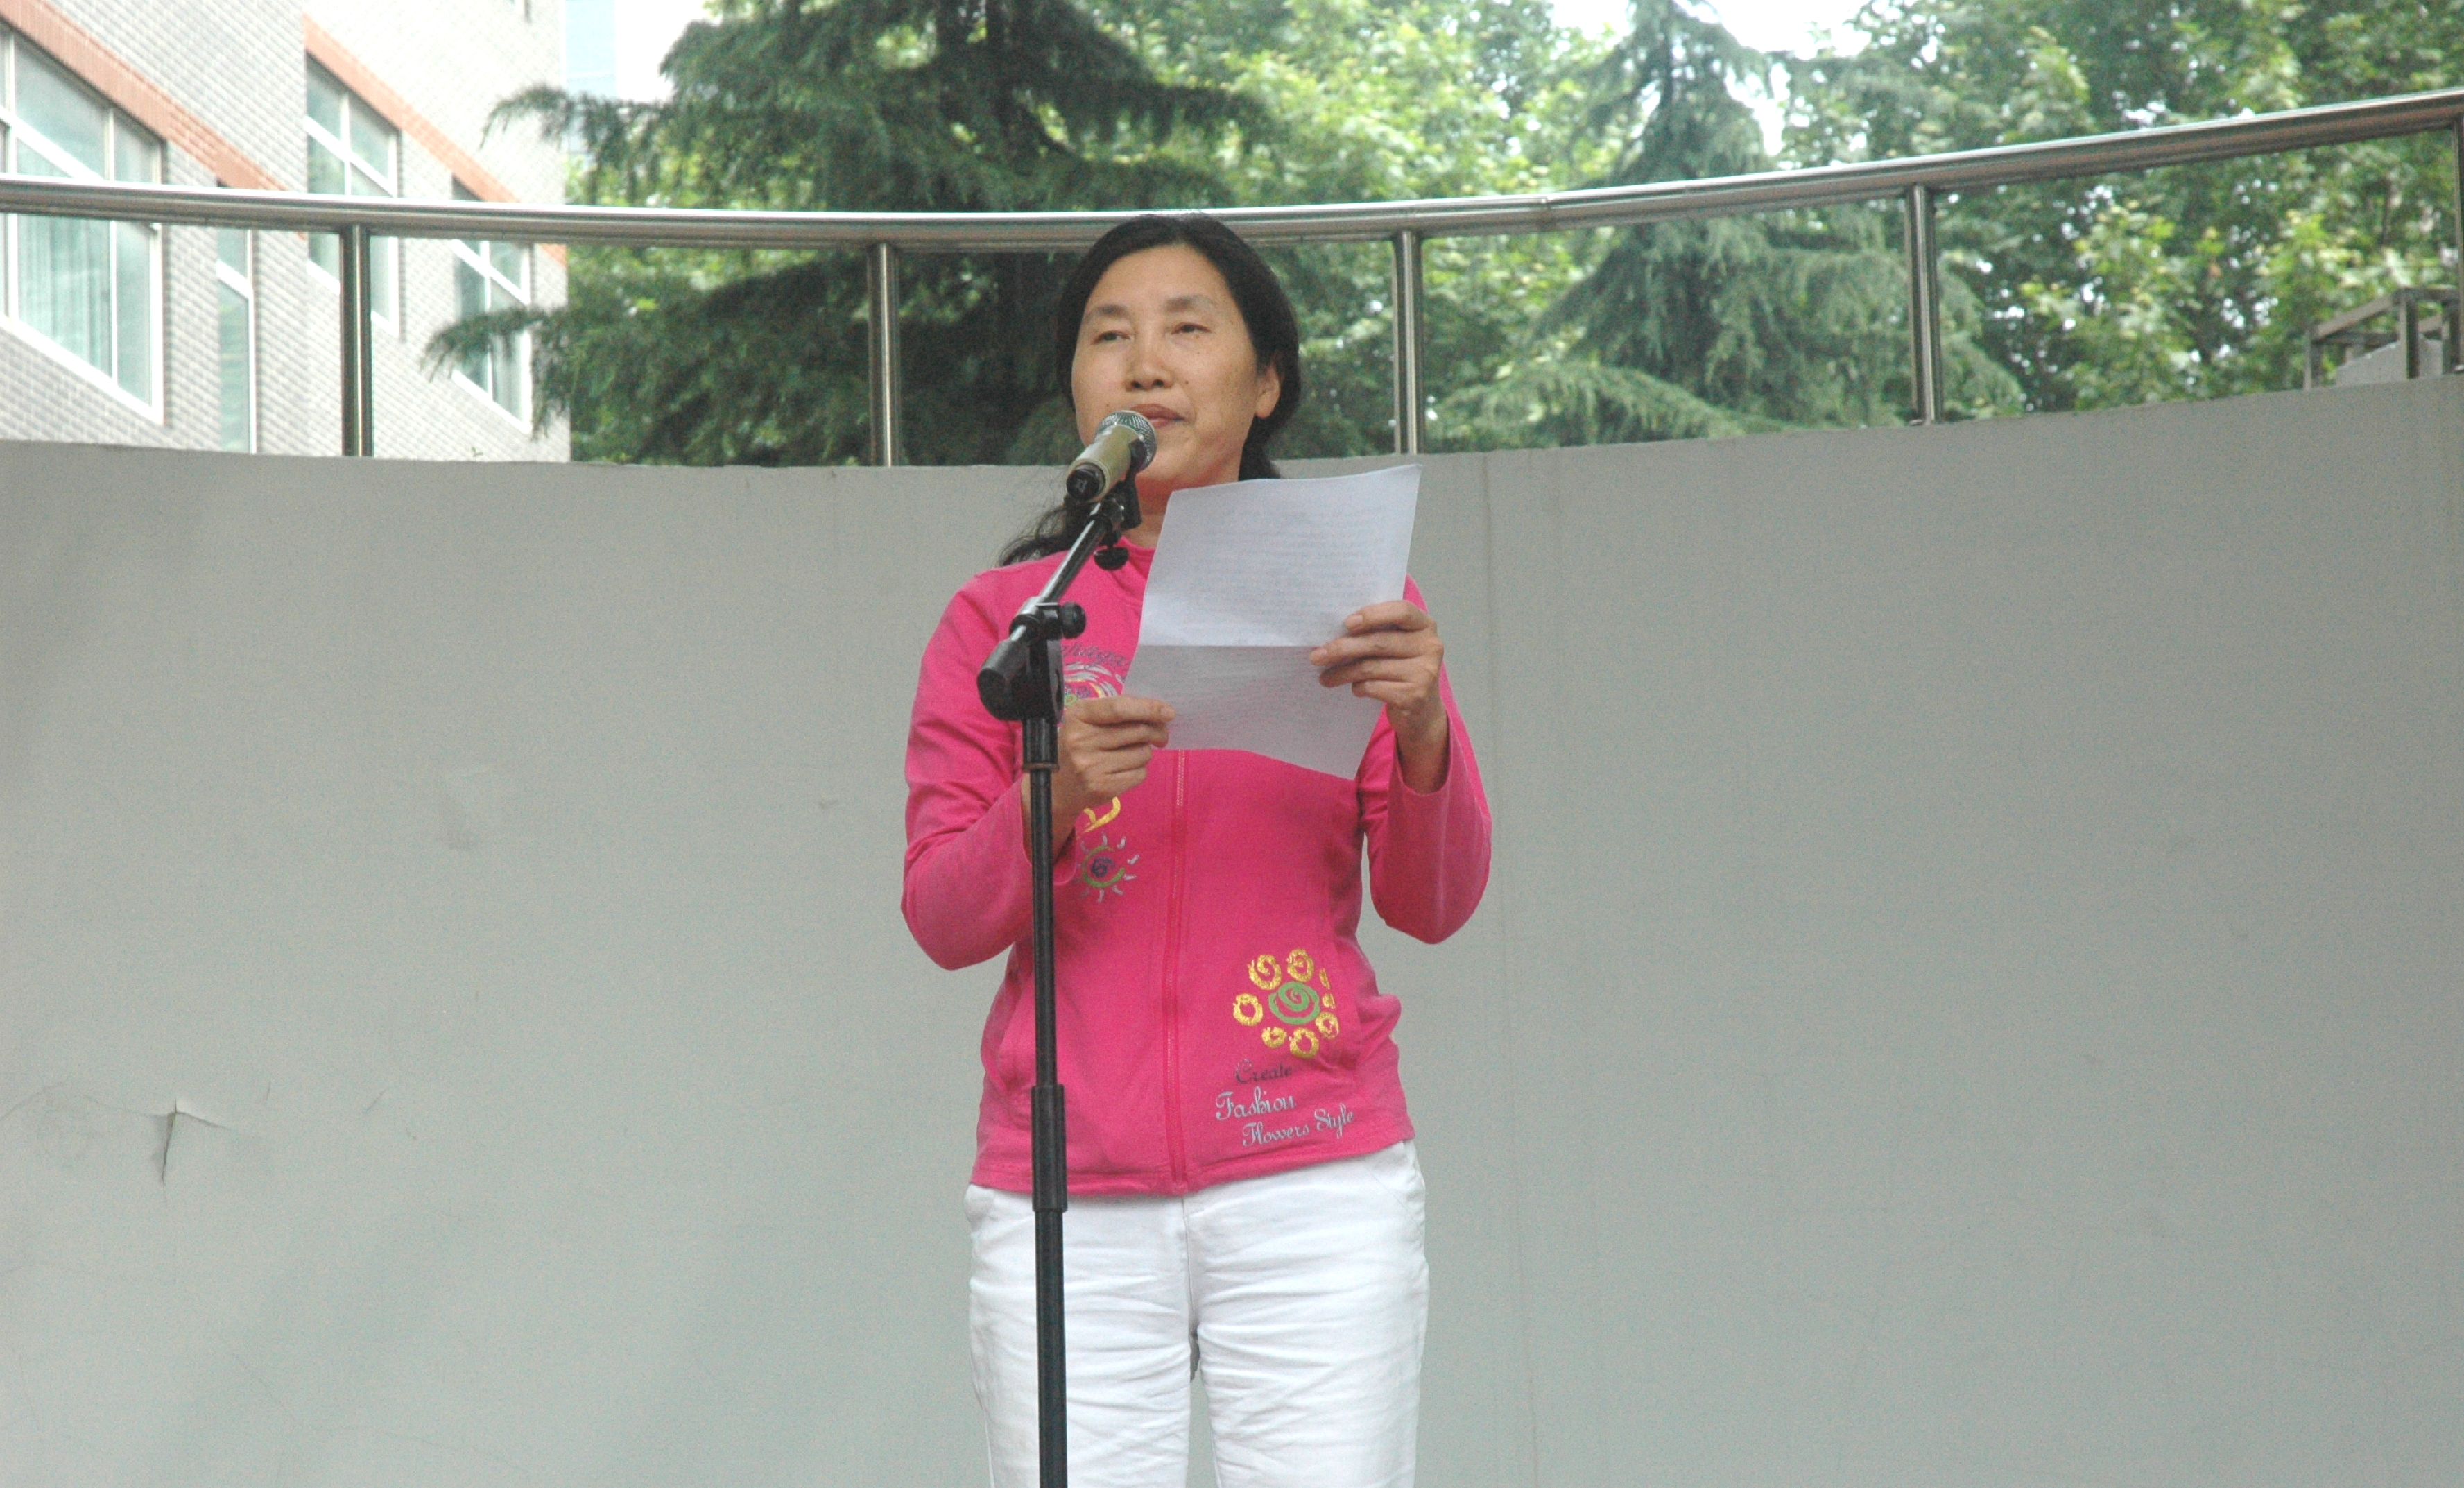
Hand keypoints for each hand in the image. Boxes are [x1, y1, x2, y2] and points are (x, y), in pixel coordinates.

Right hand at [1051, 695, 1172, 838]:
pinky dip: (1139, 770)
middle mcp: (1081, 741)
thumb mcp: (1086, 723)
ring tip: (1130, 754)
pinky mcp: (1102, 787)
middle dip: (1157, 731)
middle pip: (1137, 730)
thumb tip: (1159, 714)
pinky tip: (1124, 770)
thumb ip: (1116, 714)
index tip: (1169, 712)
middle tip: (1161, 735)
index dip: (1148, 708)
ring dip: (1145, 752)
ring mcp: (1091, 766)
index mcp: (1078, 716)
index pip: (1119, 709)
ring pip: (1142, 753)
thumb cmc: (1078, 746)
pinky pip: (1140, 774)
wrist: (1056, 787)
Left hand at [1310, 601, 1448, 789]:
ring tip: (1326, 678)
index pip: (1402, 610)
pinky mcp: (1414, 696)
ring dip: (1342, 673)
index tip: (1347, 623)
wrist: (1422, 711)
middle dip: (1342, 648)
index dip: (1373, 615)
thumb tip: (1332, 633)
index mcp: (1425, 626)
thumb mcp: (1397, 646)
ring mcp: (1425, 672)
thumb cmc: (1402, 669)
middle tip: (1317, 656)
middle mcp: (1430, 646)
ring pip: (1371, 667)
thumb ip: (1378, 632)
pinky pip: (1374, 687)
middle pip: (1378, 642)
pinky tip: (1355, 689)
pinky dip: (1359, 688)